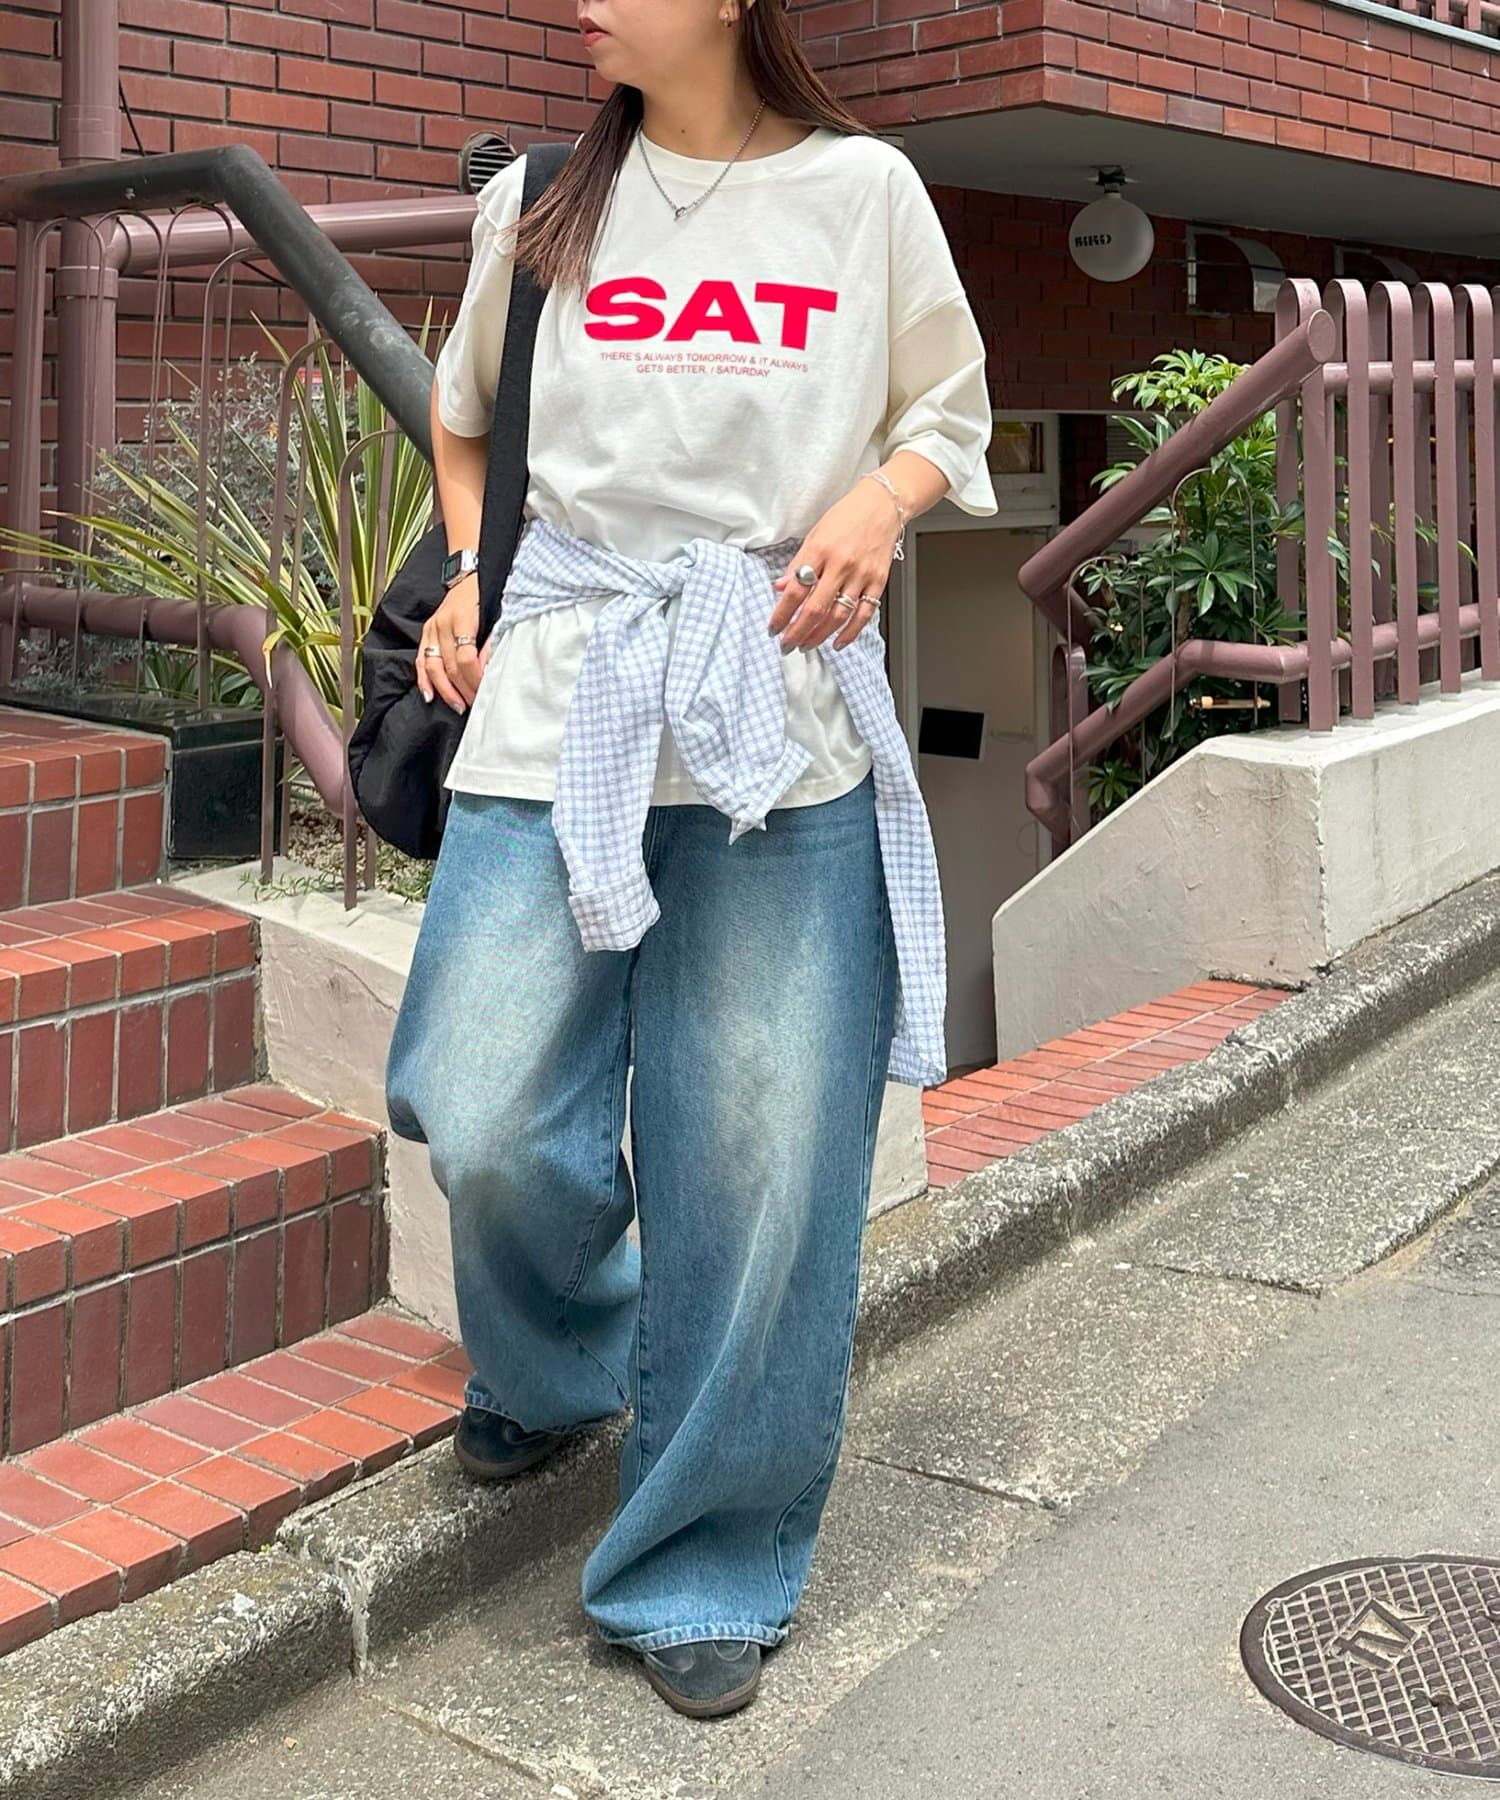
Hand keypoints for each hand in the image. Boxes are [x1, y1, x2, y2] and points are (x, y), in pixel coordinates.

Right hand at [416, 571, 491, 709]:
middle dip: (463, 689)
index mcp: (462, 619)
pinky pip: (420, 660)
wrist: (468, 576)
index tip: (484, 691)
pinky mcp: (426, 632)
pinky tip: (430, 696)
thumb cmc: (485, 596)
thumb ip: (491, 642)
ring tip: (458, 706)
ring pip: (433, 667)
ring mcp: (431, 629)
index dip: (475, 678)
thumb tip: (488, 669)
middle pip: (450, 666)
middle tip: (475, 704)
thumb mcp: (496, 615)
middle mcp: (443, 625)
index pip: (466, 658)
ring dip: (446, 691)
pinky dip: (424, 680)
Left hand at [767, 478, 897, 652]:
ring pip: (838, 616)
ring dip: (819, 636)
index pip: (795, 591)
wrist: (883, 505)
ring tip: (807, 645)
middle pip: (815, 609)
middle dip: (797, 632)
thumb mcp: (814, 535)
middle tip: (787, 645)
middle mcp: (840, 564)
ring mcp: (861, 575)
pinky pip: (863, 614)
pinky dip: (850, 633)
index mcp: (819, 550)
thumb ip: (797, 564)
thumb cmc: (847, 517)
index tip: (774, 628)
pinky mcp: (878, 581)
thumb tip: (780, 588)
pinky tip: (837, 642)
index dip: (782, 614)